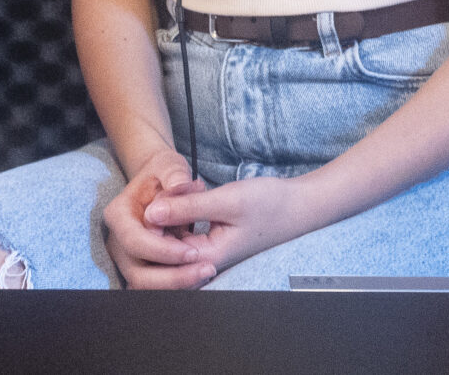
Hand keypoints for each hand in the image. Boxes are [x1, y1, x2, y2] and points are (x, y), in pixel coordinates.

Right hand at [103, 150, 214, 288]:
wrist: (160, 181)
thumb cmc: (164, 173)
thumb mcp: (169, 165)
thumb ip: (174, 173)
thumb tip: (180, 186)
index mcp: (118, 214)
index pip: (135, 242)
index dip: (163, 251)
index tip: (193, 251)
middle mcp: (117, 241)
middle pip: (137, 273)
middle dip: (173, 276)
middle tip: (207, 269)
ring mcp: (126, 257)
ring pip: (146, 286)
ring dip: (177, 285)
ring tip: (207, 271)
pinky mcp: (140, 268)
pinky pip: (155, 286)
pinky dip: (177, 284)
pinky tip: (200, 273)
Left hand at [143, 174, 322, 278]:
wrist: (298, 205)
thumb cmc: (269, 204)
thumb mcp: (227, 201)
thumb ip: (188, 208)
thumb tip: (150, 213)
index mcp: (207, 258)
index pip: (162, 251)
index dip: (153, 223)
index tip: (158, 194)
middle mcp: (203, 260)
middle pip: (163, 247)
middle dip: (160, 217)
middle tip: (170, 190)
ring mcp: (206, 250)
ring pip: (172, 236)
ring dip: (171, 212)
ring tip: (183, 189)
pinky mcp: (209, 239)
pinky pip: (183, 230)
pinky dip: (181, 211)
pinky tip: (190, 193)